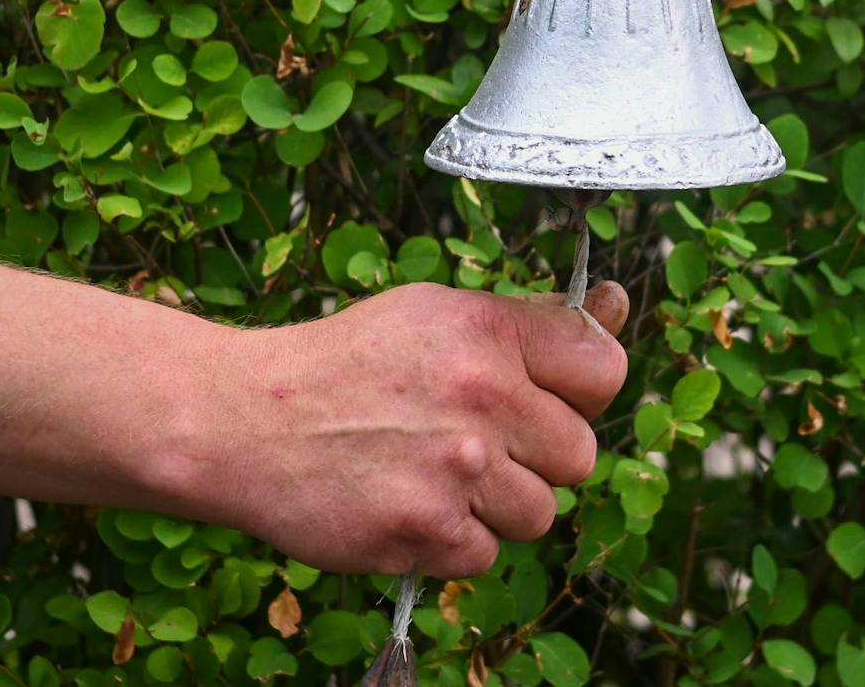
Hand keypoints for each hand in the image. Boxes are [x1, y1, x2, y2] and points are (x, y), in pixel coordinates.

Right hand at [195, 280, 629, 576]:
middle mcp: (482, 396)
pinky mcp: (424, 532)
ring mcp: (455, 469)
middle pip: (579, 455)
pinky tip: (407, 502)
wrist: (244, 419)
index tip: (549, 397)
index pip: (606, 369)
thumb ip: (529, 323)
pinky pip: (484, 557)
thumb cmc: (347, 364)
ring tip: (434, 471)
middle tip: (475, 440)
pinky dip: (451, 542)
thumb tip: (619, 306)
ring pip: (538, 514)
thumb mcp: (436, 315)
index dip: (582, 391)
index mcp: (489, 332)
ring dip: (496, 505)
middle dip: (536, 457)